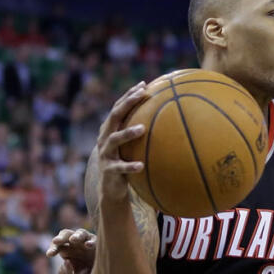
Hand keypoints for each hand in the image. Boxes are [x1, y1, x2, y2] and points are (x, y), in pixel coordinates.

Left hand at [48, 228, 96, 273]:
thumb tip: (66, 262)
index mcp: (66, 251)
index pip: (58, 246)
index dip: (53, 248)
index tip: (49, 254)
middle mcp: (76, 245)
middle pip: (66, 234)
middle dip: (61, 237)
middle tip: (56, 242)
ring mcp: (88, 243)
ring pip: (81, 233)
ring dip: (77, 236)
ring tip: (73, 240)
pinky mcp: (99, 246)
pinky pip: (95, 241)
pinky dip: (92, 242)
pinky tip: (88, 246)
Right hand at [95, 82, 148, 204]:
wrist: (111, 189)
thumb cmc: (125, 162)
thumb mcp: (131, 146)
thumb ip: (141, 131)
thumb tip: (169, 116)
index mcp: (110, 130)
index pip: (118, 107)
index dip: (128, 95)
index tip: (143, 84)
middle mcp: (104, 138)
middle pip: (114, 116)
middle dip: (127, 104)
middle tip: (141, 95)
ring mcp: (105, 154)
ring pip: (114, 140)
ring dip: (128, 133)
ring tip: (143, 129)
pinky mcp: (108, 171)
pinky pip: (119, 168)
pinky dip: (130, 166)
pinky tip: (142, 166)